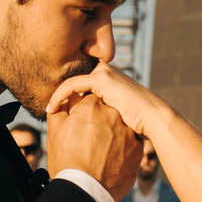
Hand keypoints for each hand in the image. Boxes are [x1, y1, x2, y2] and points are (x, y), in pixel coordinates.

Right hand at [47, 92, 141, 201]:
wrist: (85, 193)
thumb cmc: (67, 163)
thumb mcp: (55, 134)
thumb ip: (59, 111)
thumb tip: (64, 101)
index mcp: (91, 107)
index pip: (90, 98)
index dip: (84, 112)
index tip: (81, 123)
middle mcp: (113, 114)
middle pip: (107, 110)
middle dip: (99, 121)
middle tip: (90, 139)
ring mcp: (128, 131)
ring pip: (119, 126)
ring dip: (112, 134)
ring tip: (100, 152)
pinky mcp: (137, 147)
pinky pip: (129, 142)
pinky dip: (121, 148)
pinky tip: (110, 159)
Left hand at [49, 60, 167, 138]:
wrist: (153, 118)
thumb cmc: (139, 123)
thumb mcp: (117, 116)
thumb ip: (105, 115)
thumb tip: (92, 129)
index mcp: (109, 80)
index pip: (82, 85)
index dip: (68, 97)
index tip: (57, 113)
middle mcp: (106, 72)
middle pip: (76, 81)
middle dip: (61, 95)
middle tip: (49, 111)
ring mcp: (104, 73)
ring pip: (72, 82)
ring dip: (58, 96)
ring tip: (49, 111)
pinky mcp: (101, 79)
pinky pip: (72, 86)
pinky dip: (59, 96)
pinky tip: (51, 110)